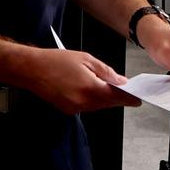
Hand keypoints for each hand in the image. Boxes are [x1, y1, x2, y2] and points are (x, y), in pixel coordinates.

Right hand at [14, 48, 140, 114]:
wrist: (32, 69)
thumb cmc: (55, 61)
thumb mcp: (86, 59)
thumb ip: (106, 72)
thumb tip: (120, 81)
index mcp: (90, 88)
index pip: (116, 97)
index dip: (128, 98)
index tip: (137, 99)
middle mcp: (83, 102)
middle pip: (108, 103)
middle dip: (117, 97)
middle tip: (123, 89)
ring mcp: (75, 108)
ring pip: (98, 106)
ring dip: (104, 98)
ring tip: (104, 85)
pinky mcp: (68, 110)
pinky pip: (86, 107)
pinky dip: (92, 99)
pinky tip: (89, 88)